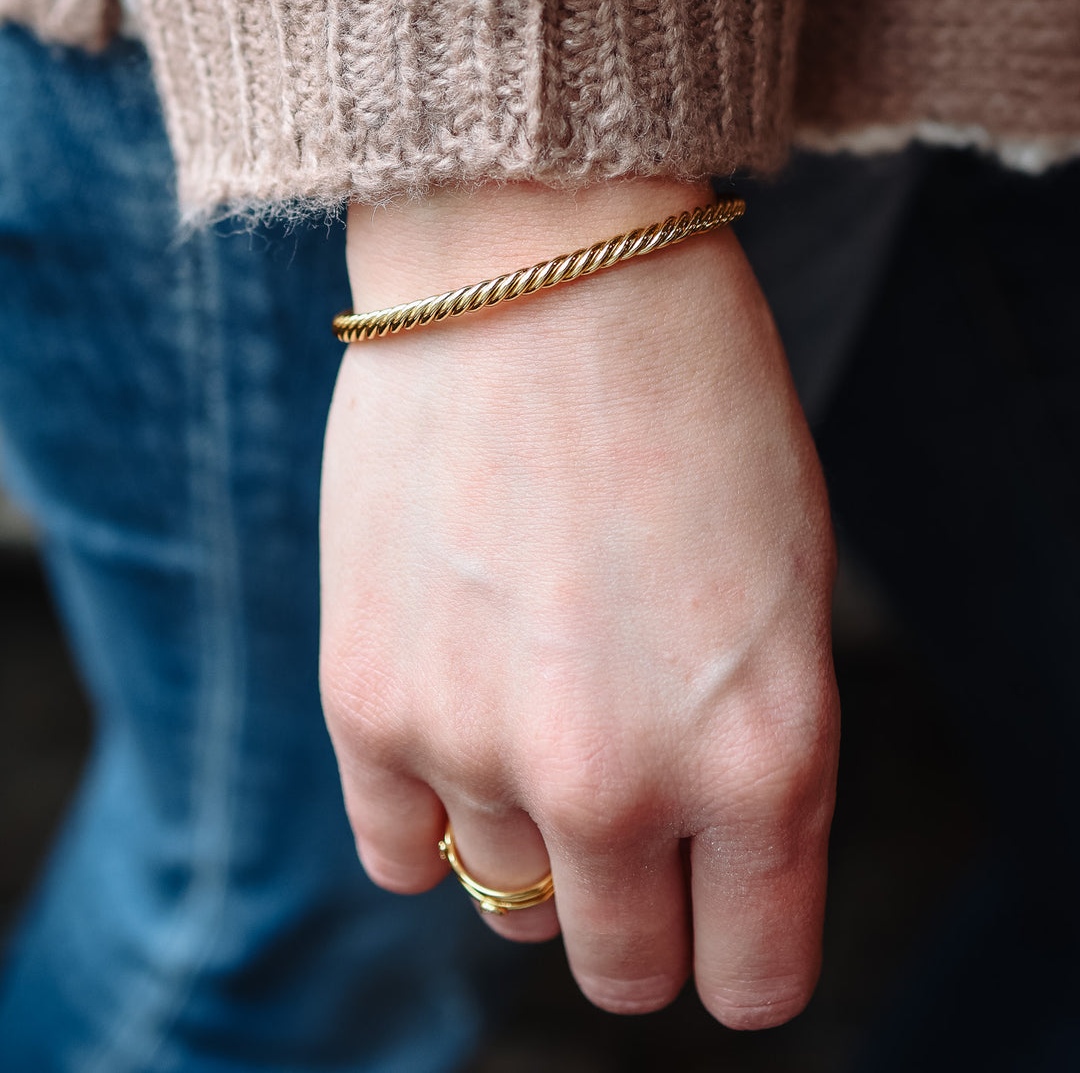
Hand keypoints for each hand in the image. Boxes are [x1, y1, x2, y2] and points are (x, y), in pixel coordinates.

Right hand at [320, 177, 837, 1025]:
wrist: (543, 258)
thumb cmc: (695, 398)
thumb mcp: (789, 588)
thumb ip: (751, 753)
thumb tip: (686, 862)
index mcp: (768, 758)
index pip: (752, 979)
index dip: (740, 944)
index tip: (720, 903)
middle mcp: (621, 784)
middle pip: (618, 966)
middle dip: (636, 904)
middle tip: (628, 799)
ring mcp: (479, 749)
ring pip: (509, 894)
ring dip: (533, 824)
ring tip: (540, 685)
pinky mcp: (366, 699)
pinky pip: (399, 849)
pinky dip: (434, 806)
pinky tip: (461, 708)